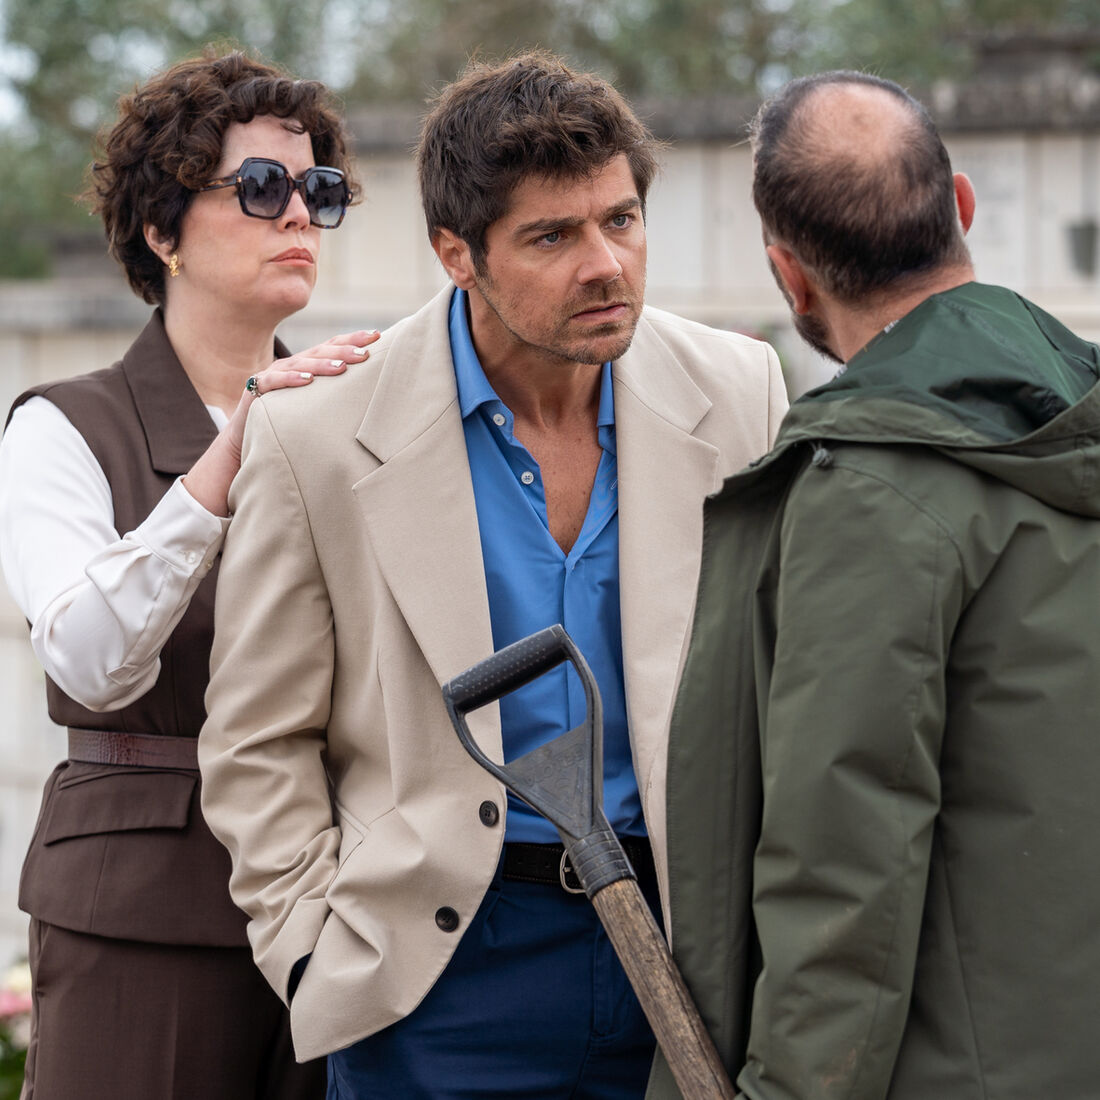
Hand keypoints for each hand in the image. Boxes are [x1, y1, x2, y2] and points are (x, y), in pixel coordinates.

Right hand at [183, 328, 379, 516]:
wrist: (248, 438)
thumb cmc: (288, 421)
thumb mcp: (315, 405)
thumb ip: (336, 396)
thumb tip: (374, 396)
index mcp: (307, 365)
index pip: (332, 346)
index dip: (353, 339)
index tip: (377, 335)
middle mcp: (292, 365)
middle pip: (321, 351)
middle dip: (344, 350)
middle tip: (366, 353)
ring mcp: (273, 374)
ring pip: (300, 364)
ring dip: (322, 365)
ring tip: (342, 367)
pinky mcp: (257, 389)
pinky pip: (274, 381)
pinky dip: (291, 379)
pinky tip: (306, 380)